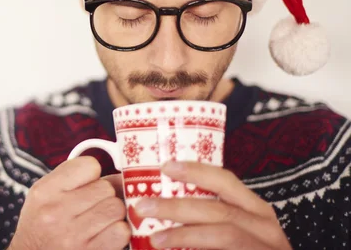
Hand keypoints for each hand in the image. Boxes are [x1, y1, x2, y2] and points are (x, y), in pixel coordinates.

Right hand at [8, 156, 129, 249]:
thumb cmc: (41, 223)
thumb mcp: (45, 194)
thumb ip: (74, 178)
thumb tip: (120, 177)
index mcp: (45, 191)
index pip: (89, 165)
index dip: (93, 174)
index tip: (88, 184)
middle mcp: (56, 211)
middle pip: (106, 188)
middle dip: (104, 195)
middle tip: (93, 206)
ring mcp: (72, 235)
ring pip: (116, 208)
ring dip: (113, 214)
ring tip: (99, 220)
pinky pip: (121, 232)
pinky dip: (118, 232)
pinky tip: (105, 234)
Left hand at [136, 161, 291, 249]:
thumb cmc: (246, 249)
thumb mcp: (238, 229)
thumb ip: (209, 216)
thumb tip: (163, 203)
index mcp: (256, 211)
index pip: (226, 182)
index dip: (197, 172)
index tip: (166, 166)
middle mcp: (265, 228)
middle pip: (219, 211)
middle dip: (178, 207)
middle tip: (143, 206)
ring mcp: (265, 248)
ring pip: (224, 236)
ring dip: (184, 235)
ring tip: (154, 239)